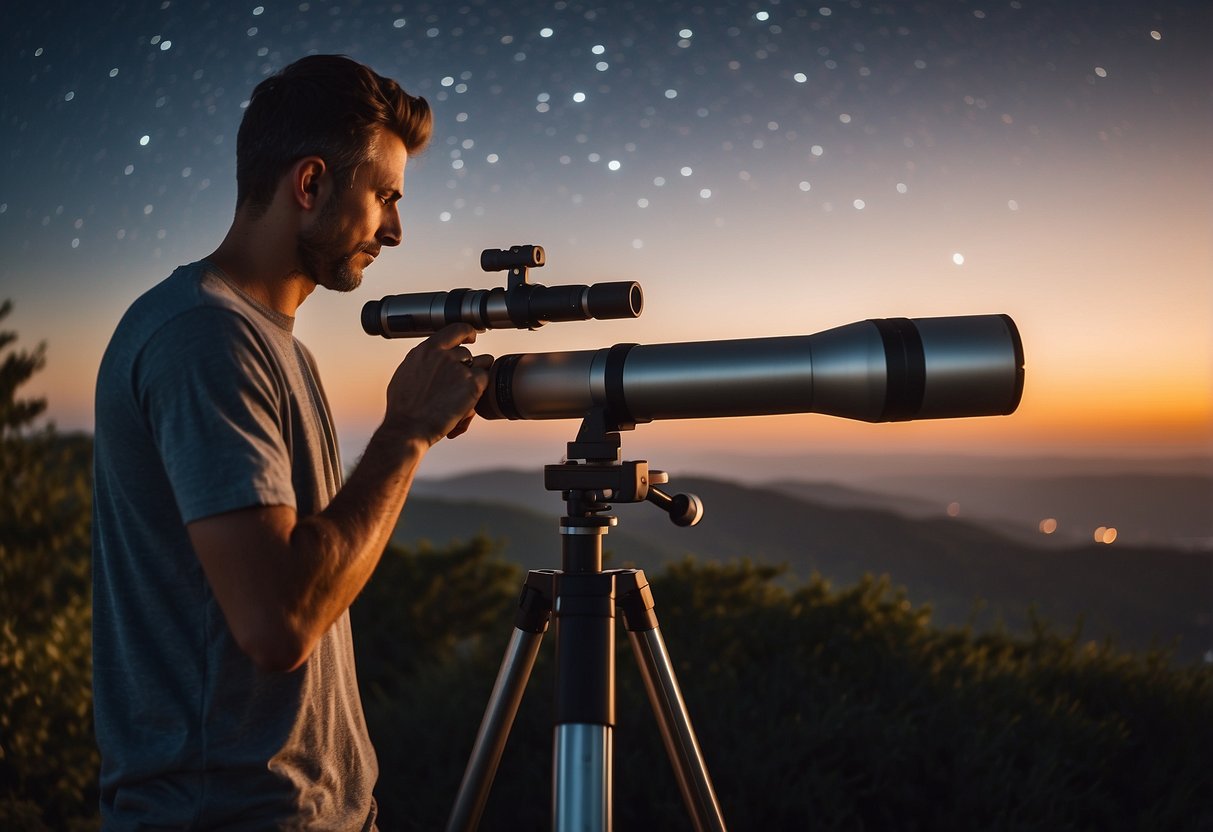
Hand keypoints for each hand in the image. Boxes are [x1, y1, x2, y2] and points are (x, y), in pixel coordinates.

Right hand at [382, 323, 491, 444]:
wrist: (408, 427)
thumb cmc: (403, 408)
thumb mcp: (405, 374)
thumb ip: (422, 362)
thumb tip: (428, 360)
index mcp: (426, 350)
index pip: (455, 329)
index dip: (467, 332)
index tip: (471, 337)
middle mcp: (443, 355)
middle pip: (466, 353)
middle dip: (466, 367)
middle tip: (458, 385)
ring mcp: (459, 367)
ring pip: (480, 365)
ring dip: (476, 377)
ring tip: (462, 396)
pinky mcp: (471, 383)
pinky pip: (485, 380)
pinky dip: (479, 392)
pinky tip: (466, 404)